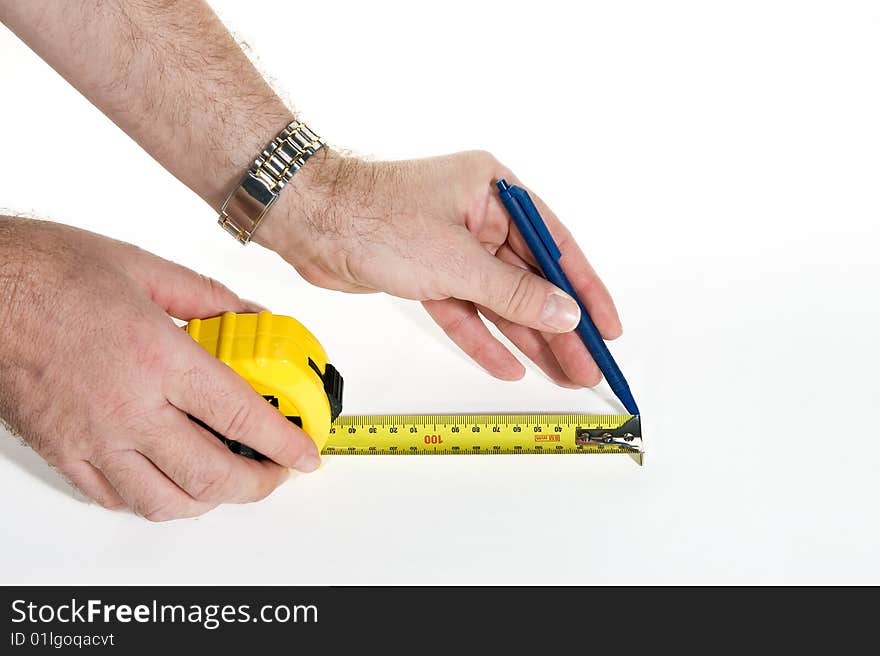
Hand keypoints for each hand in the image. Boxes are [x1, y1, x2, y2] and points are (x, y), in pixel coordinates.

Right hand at [0, 218, 319, 520]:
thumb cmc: (48, 274)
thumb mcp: (143, 268)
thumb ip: (207, 299)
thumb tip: (249, 318)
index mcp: (156, 358)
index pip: (240, 416)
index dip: (284, 443)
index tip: (305, 453)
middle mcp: (127, 408)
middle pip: (211, 475)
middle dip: (258, 483)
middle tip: (276, 471)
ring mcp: (92, 439)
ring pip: (166, 502)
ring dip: (210, 500)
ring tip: (231, 481)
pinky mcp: (64, 453)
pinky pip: (118, 499)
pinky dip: (156, 499)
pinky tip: (171, 479)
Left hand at [257, 150, 622, 387]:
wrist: (309, 222)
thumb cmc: (377, 218)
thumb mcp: (457, 260)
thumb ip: (514, 292)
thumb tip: (566, 313)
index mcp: (496, 192)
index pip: (556, 245)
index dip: (586, 290)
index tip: (609, 327)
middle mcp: (479, 217)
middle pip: (530, 281)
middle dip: (558, 327)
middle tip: (587, 368)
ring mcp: (454, 247)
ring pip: (500, 302)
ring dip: (527, 339)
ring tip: (561, 376)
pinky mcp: (428, 274)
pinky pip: (465, 311)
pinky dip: (482, 338)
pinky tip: (509, 367)